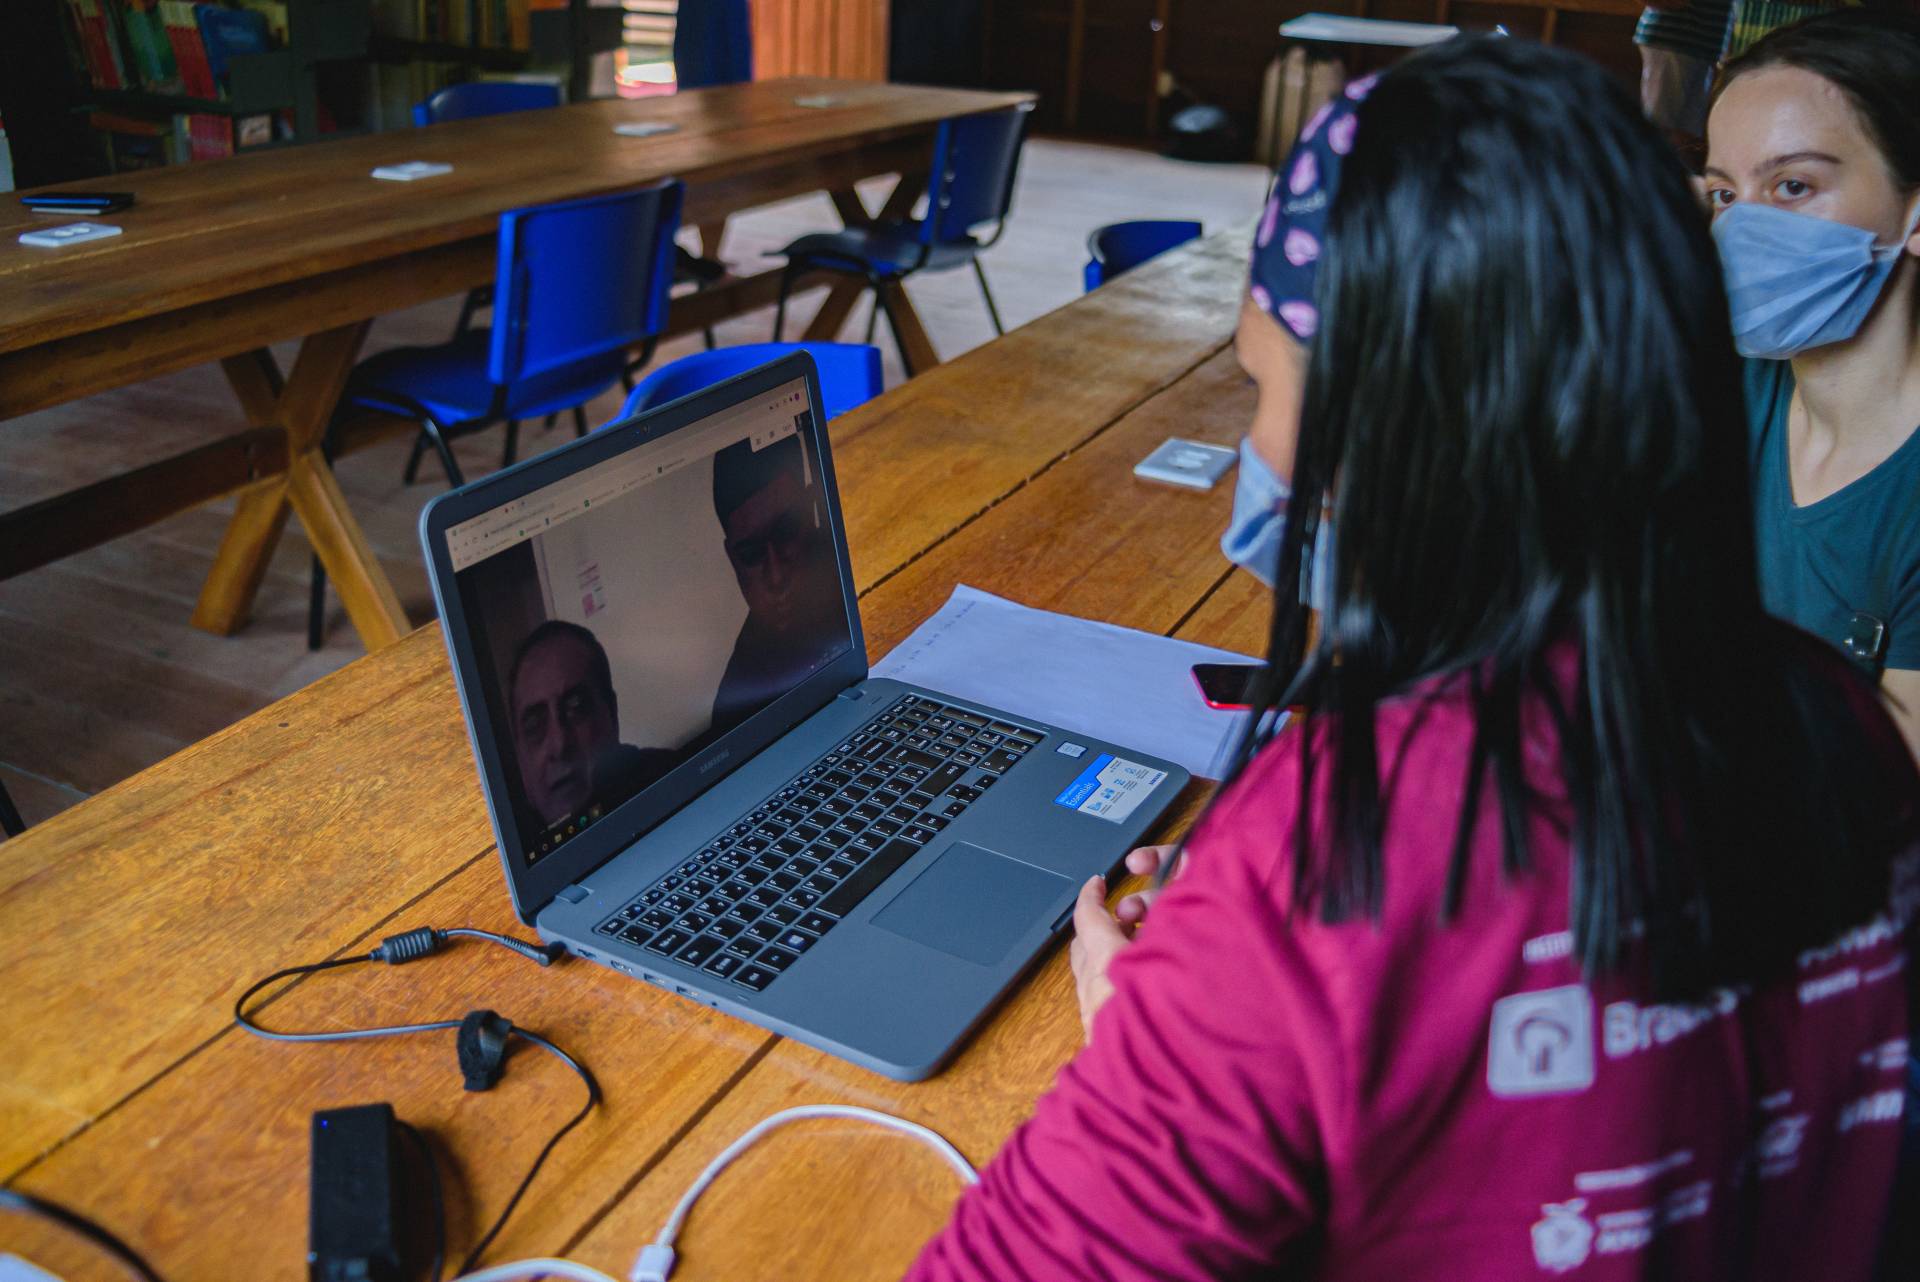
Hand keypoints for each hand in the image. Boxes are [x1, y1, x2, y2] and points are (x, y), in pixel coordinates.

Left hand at [1068, 845, 1182, 1040]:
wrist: (1158, 1106)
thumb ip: (1178, 929)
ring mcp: (1096, 1020)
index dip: (1092, 894)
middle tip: (1133, 910)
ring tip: (1148, 947)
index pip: (1089, 916)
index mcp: (1109, 964)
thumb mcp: (1184, 966)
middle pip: (1087, 944)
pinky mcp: (1104, 1045)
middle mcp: (1096, 989)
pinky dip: (1118, 982)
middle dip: (1105, 920)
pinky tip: (1148, 988)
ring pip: (1093, 972)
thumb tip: (1181, 897)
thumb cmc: (1172, 1038)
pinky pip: (1103, 1001)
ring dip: (1112, 952)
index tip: (1098, 880)